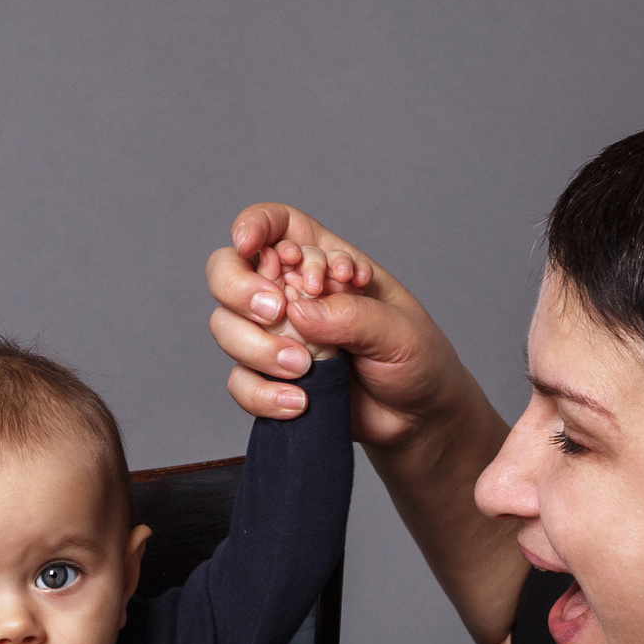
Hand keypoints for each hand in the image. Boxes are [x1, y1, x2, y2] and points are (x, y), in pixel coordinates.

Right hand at [206, 203, 472, 448]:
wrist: (417, 418)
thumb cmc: (416, 359)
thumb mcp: (399, 330)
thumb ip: (352, 315)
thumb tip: (298, 312)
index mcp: (323, 260)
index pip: (274, 225)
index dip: (253, 225)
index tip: (249, 246)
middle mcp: (290, 292)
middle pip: (227, 270)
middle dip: (239, 288)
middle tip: (276, 312)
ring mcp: (274, 336)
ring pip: (226, 326)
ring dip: (256, 346)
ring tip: (304, 366)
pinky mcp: (269, 379)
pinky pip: (240, 381)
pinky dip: (261, 393)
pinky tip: (300, 401)